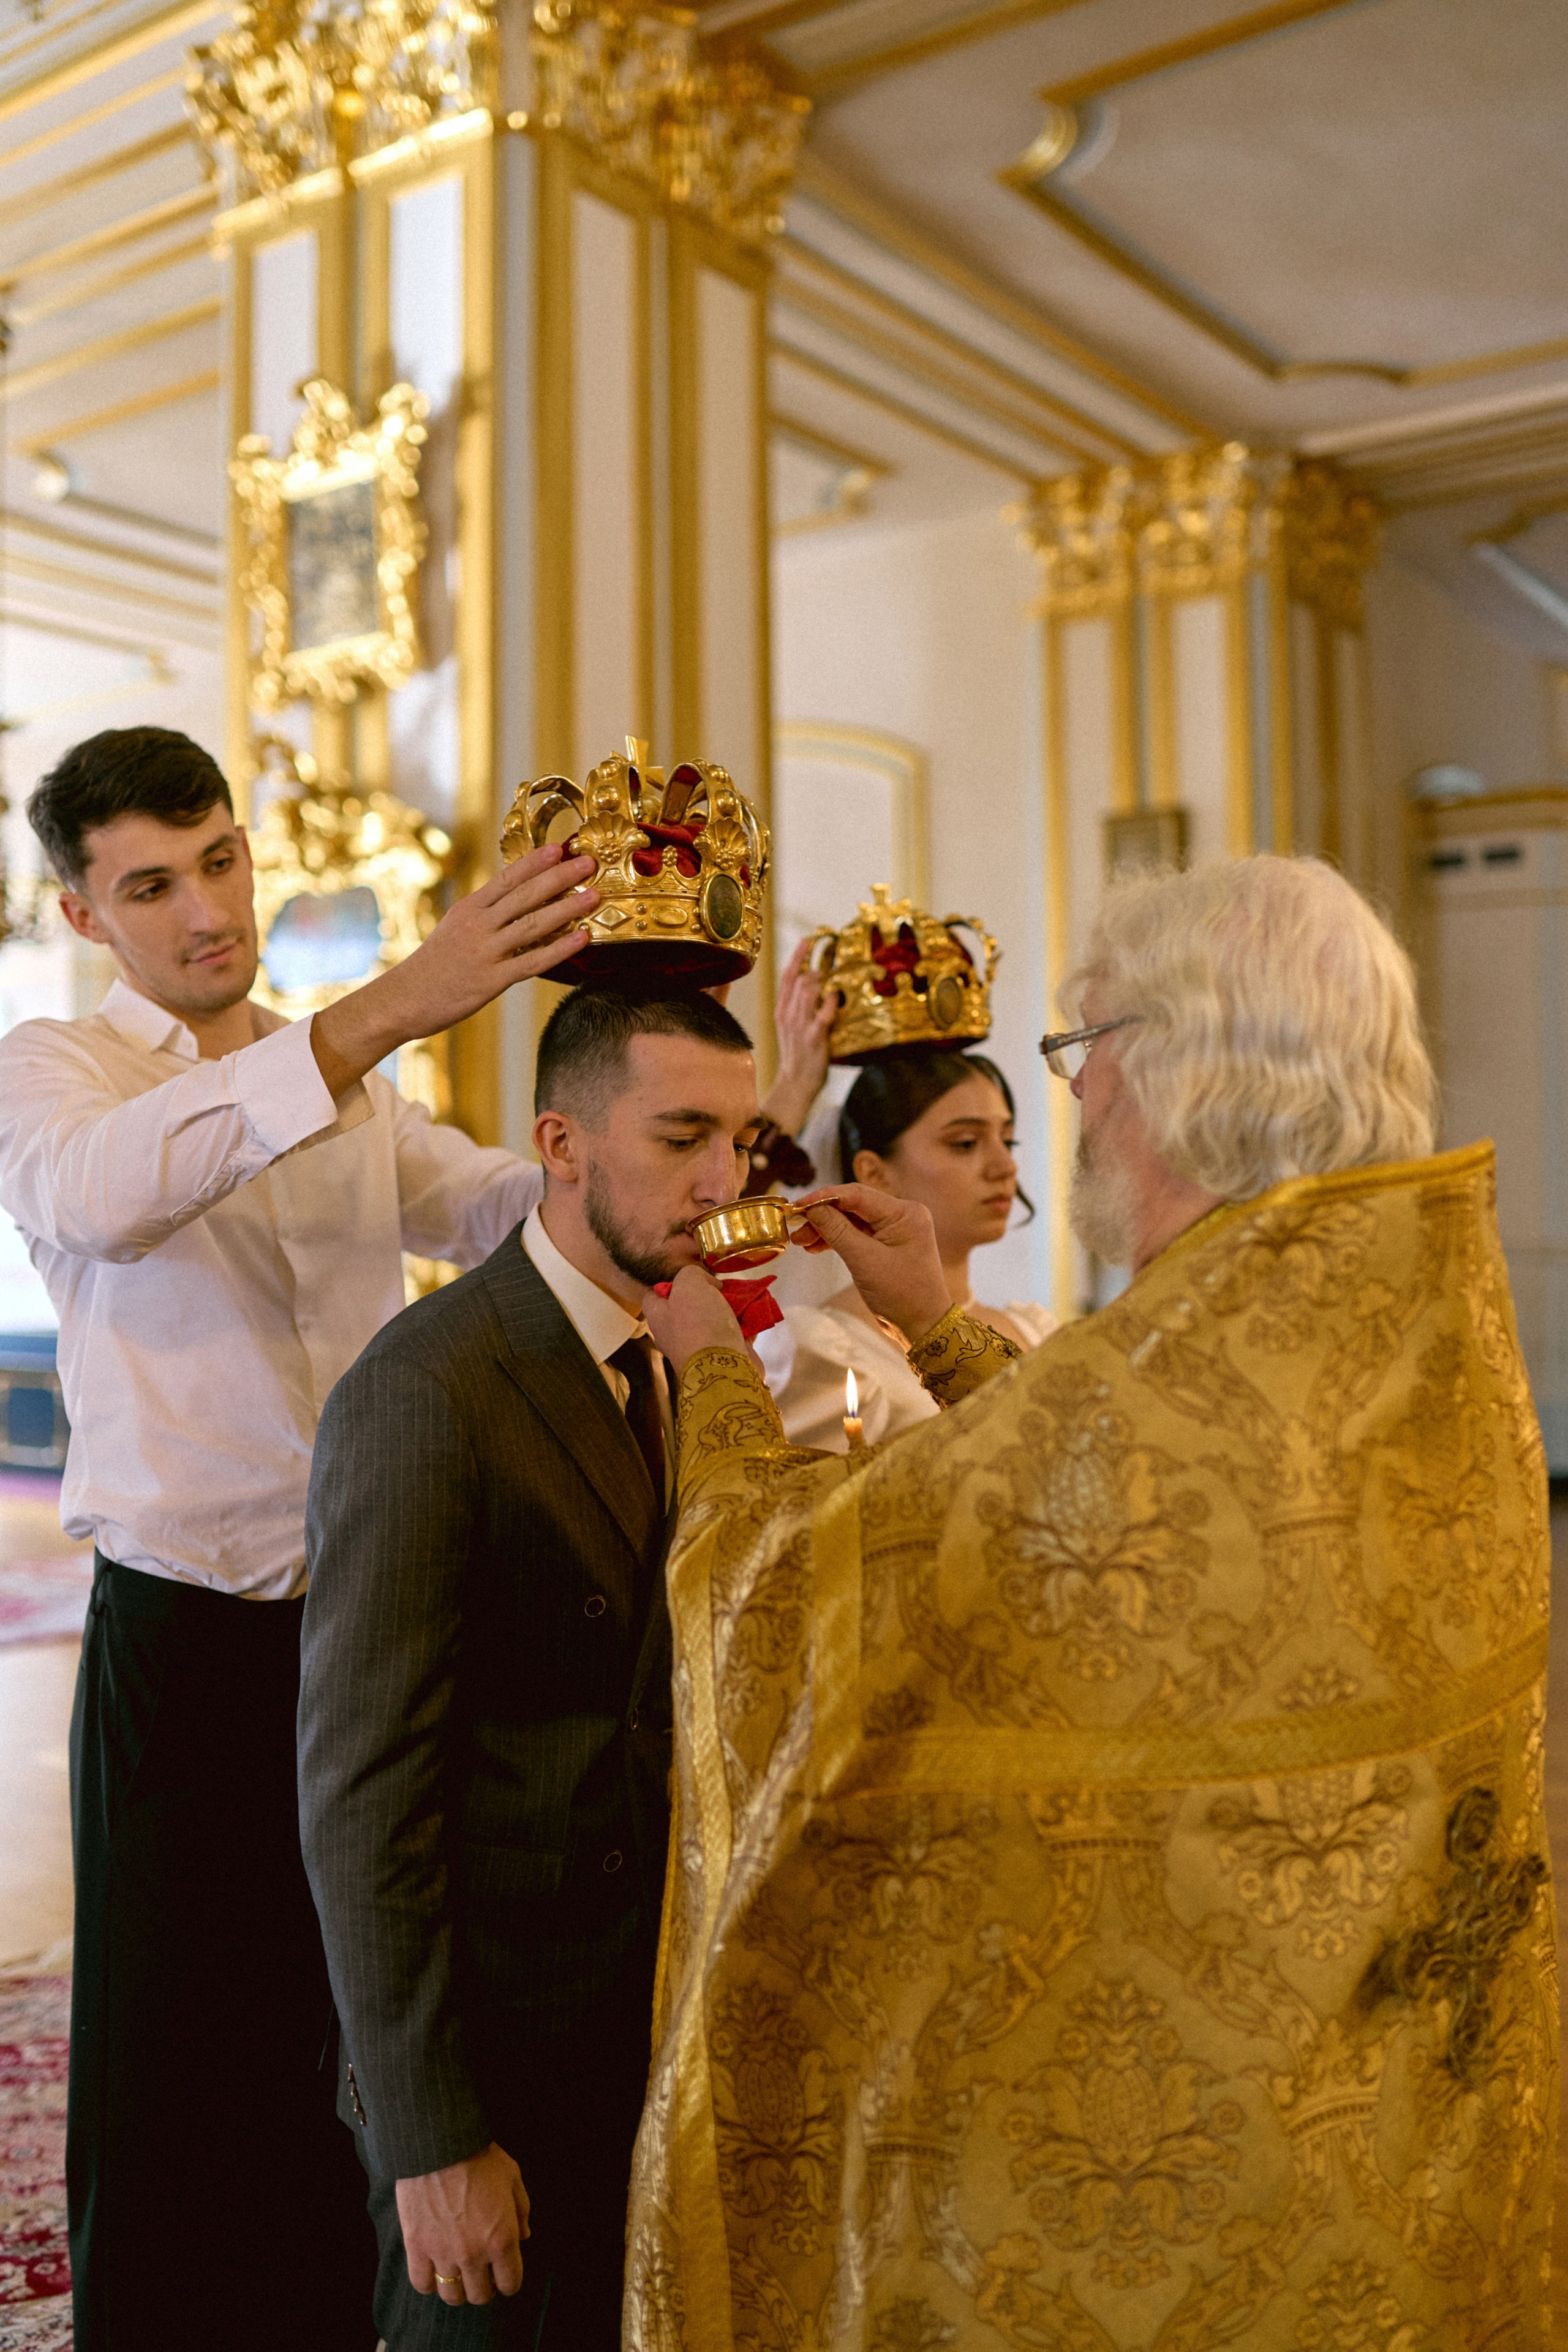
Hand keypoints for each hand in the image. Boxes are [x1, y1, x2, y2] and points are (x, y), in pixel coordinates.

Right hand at [311, 844, 598, 1097]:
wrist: (404, 999)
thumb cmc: (434, 965)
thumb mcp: (456, 927)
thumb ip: (486, 912)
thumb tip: (518, 896)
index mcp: (469, 909)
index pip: (507, 878)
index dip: (535, 861)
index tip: (559, 847)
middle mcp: (478, 925)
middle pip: (524, 895)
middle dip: (559, 877)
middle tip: (587, 862)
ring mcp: (485, 952)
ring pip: (532, 924)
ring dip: (566, 908)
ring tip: (594, 895)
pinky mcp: (491, 980)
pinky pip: (532, 961)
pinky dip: (559, 948)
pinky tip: (582, 938)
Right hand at [398, 2141, 530, 2306]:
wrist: (440, 2144)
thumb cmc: (480, 2156)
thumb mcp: (512, 2177)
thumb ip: (521, 2210)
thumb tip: (524, 2236)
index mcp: (502, 2239)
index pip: (510, 2284)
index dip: (508, 2281)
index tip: (503, 2274)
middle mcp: (474, 2254)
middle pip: (480, 2296)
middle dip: (484, 2287)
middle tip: (480, 2273)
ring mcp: (443, 2254)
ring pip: (451, 2295)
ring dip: (457, 2289)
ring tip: (457, 2274)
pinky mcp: (417, 2248)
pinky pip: (422, 2284)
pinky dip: (429, 2283)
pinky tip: (434, 2270)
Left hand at [642, 1264, 751, 1379]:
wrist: (724, 1368)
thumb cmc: (699, 1324)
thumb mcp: (689, 1283)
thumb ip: (692, 1273)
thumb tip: (710, 1286)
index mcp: (659, 1318)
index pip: (653, 1296)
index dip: (669, 1283)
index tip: (690, 1279)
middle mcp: (675, 1334)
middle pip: (689, 1306)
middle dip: (708, 1294)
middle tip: (721, 1288)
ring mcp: (700, 1347)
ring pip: (714, 1319)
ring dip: (730, 1307)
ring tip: (742, 1298)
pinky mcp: (723, 1357)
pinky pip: (733, 1334)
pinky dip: (745, 1324)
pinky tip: (754, 1314)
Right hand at [758, 937, 836, 1139]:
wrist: (795, 1083)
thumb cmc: (798, 1055)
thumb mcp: (792, 1027)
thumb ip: (801, 1007)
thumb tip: (818, 988)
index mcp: (782, 1010)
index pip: (787, 976)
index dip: (797, 956)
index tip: (807, 940)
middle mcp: (788, 1015)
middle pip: (799, 979)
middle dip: (816, 966)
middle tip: (831, 963)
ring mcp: (799, 1026)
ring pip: (808, 991)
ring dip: (824, 981)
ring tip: (835, 978)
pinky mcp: (813, 1038)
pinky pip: (822, 1014)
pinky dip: (831, 1003)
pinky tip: (838, 997)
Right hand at [794, 1185, 949, 1344]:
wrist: (922, 1325)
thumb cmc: (901, 1294)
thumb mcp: (864, 1260)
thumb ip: (837, 1230)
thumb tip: (812, 1208)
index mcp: (904, 1213)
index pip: (857, 1194)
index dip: (824, 1197)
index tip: (798, 1205)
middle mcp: (902, 1215)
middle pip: (853, 1206)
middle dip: (822, 1215)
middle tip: (795, 1226)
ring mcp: (895, 1230)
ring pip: (852, 1220)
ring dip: (826, 1228)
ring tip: (801, 1241)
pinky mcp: (887, 1244)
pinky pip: (857, 1234)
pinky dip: (837, 1239)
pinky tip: (815, 1246)